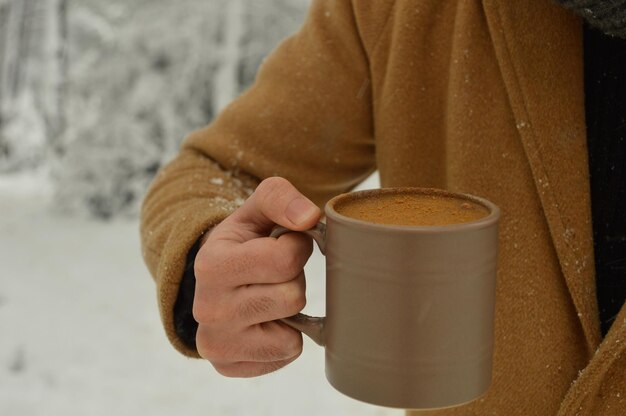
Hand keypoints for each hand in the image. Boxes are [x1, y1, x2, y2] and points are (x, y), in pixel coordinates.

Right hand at [193, 177, 320, 376]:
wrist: (214, 277)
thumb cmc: (244, 240)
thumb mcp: (256, 209)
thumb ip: (282, 198)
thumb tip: (310, 218)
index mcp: (211, 265)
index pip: (285, 260)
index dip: (296, 247)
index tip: (281, 244)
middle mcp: (207, 310)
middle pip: (292, 297)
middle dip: (293, 280)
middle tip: (273, 273)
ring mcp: (215, 343)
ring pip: (291, 333)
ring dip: (290, 310)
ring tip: (268, 293)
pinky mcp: (228, 366)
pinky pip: (285, 354)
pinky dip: (285, 337)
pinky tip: (265, 320)